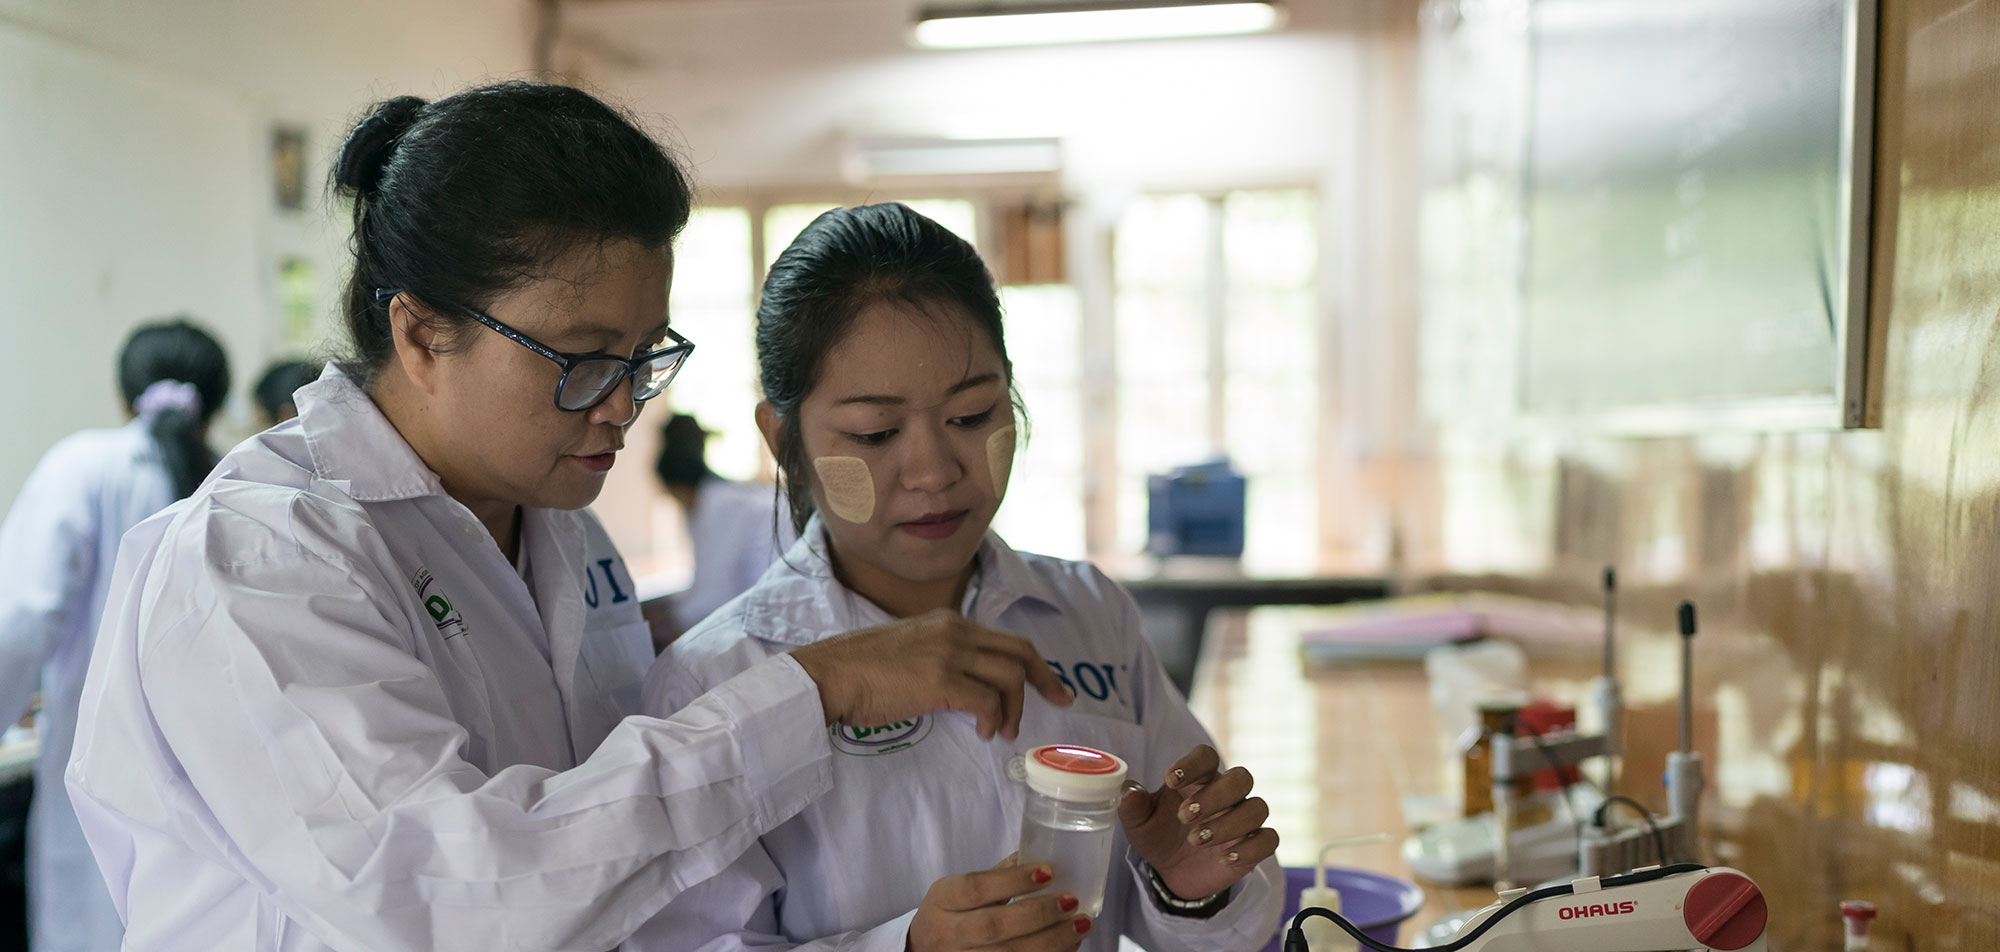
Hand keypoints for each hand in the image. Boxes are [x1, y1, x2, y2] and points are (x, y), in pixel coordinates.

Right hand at [791, 609, 1073, 740]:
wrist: (827, 675)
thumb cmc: (858, 671)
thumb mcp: (907, 650)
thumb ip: (938, 657)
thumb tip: (962, 685)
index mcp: (946, 622)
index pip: (1003, 639)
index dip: (1033, 664)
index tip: (1050, 685)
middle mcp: (953, 631)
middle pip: (1020, 652)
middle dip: (1046, 680)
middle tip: (1062, 702)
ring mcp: (948, 653)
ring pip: (1010, 677)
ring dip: (1016, 709)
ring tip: (1004, 732)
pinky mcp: (940, 679)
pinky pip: (987, 701)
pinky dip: (994, 719)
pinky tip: (983, 733)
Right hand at [908, 856, 1092, 951]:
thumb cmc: (949, 916)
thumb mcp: (958, 890)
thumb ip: (997, 876)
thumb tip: (1039, 855)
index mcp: (943, 900)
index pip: (976, 888)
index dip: (1013, 880)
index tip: (1048, 871)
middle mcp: (948, 934)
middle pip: (994, 927)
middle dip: (1038, 915)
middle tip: (1071, 901)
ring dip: (1051, 942)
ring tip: (1081, 925)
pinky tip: (1070, 946)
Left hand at [1117, 745, 1278, 901]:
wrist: (1171, 871)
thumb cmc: (1158, 835)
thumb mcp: (1138, 823)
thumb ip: (1132, 805)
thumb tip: (1130, 791)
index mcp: (1198, 779)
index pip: (1206, 756)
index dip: (1192, 764)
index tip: (1169, 781)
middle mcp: (1226, 795)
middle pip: (1241, 778)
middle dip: (1215, 796)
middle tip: (1184, 817)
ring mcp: (1242, 820)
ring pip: (1257, 808)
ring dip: (1228, 824)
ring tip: (1195, 840)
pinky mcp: (1252, 847)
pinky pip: (1269, 839)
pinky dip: (1250, 848)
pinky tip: (1223, 858)